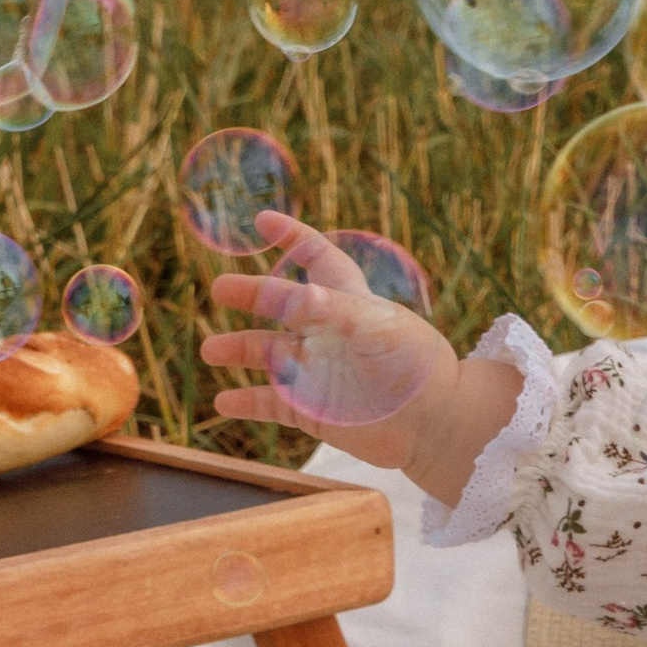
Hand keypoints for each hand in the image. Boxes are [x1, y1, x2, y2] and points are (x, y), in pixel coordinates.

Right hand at [200, 214, 508, 503]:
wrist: (435, 426)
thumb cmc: (414, 368)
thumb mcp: (378, 330)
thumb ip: (337, 311)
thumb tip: (300, 293)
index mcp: (349, 302)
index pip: (318, 258)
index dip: (293, 237)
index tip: (263, 220)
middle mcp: (327, 333)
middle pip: (279, 305)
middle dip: (251, 294)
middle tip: (220, 289)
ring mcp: (317, 372)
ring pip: (267, 355)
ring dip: (238, 350)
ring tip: (211, 351)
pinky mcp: (311, 410)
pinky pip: (269, 404)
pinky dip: (245, 403)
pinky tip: (223, 401)